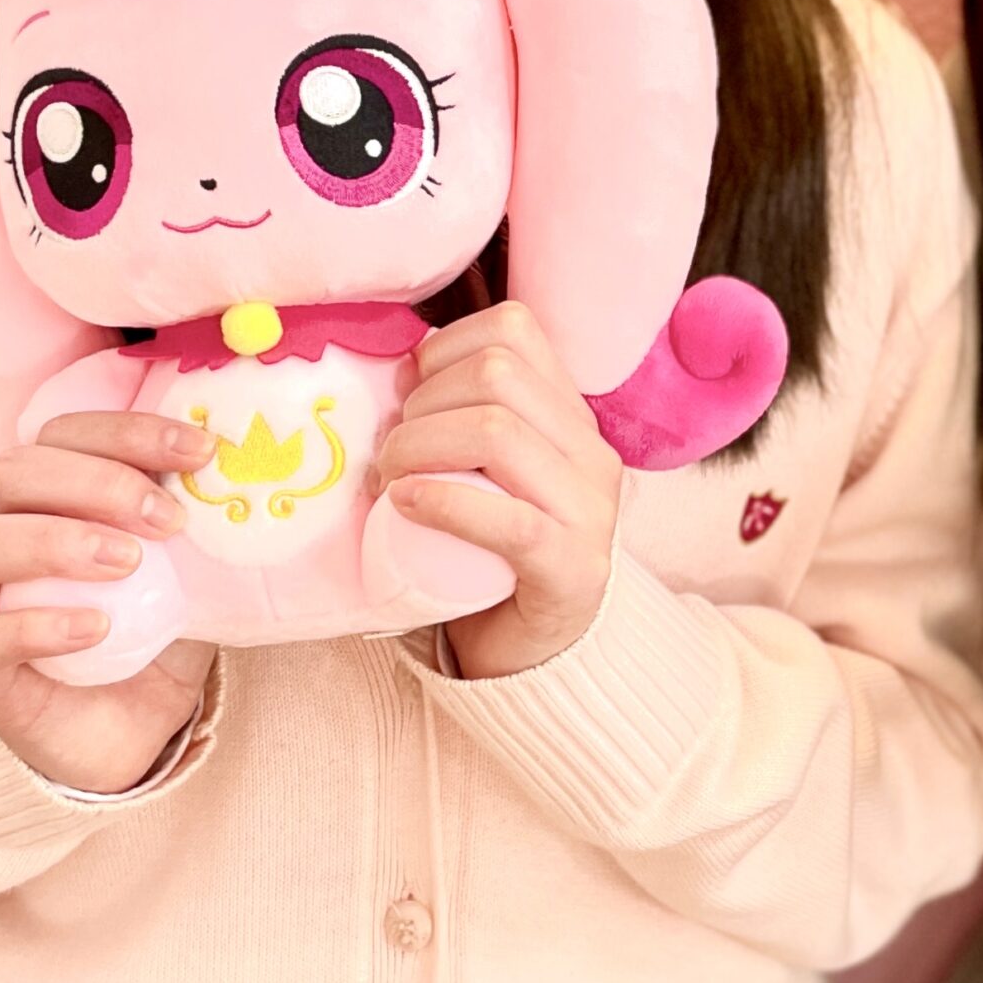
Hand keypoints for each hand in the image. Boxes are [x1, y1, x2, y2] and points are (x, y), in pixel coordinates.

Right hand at [0, 412, 216, 793]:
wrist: (135, 732)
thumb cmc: (157, 633)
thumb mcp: (193, 572)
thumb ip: (206, 525)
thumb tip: (261, 471)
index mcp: (53, 497)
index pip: (67, 434)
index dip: (129, 431)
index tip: (203, 451)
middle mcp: (5, 537)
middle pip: (15, 472)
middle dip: (98, 481)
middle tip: (169, 520)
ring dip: (54, 541)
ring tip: (128, 564)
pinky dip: (35, 625)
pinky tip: (98, 628)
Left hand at [375, 303, 623, 680]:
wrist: (535, 653)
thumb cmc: (489, 555)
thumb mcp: (485, 472)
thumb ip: (464, 418)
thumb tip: (394, 370)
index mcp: (571, 416)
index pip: (514, 329)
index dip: (443, 349)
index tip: (410, 397)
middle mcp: (592, 452)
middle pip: (498, 373)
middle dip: (422, 404)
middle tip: (390, 455)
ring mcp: (590, 510)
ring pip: (498, 432)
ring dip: (419, 449)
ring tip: (391, 483)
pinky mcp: (572, 568)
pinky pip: (508, 519)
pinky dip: (444, 502)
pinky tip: (406, 505)